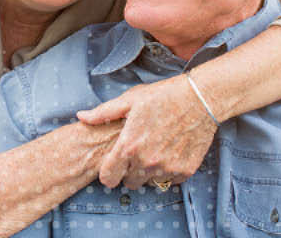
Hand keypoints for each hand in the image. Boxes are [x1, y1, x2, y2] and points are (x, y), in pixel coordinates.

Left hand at [76, 75, 217, 188]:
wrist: (200, 98)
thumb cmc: (163, 96)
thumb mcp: (129, 100)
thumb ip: (103, 113)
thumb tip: (81, 116)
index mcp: (128, 146)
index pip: (108, 178)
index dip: (109, 172)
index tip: (114, 164)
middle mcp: (146, 162)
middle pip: (129, 183)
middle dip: (130, 171)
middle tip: (137, 152)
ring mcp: (167, 168)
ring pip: (149, 182)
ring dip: (149, 171)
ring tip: (155, 149)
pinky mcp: (185, 170)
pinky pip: (170, 180)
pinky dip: (168, 170)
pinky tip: (170, 151)